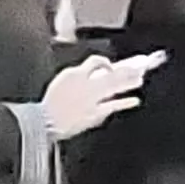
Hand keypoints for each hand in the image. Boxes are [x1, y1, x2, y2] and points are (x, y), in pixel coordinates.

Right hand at [41, 51, 166, 139]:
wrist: (45, 122)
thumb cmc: (50, 104)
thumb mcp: (61, 82)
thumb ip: (77, 77)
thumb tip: (92, 76)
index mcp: (74, 74)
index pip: (95, 61)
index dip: (105, 62)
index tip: (111, 66)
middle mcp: (86, 84)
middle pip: (111, 74)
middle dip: (126, 71)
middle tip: (138, 68)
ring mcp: (92, 100)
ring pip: (115, 87)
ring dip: (128, 83)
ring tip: (139, 79)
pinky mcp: (95, 114)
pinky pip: (113, 106)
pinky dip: (125, 103)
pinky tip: (134, 100)